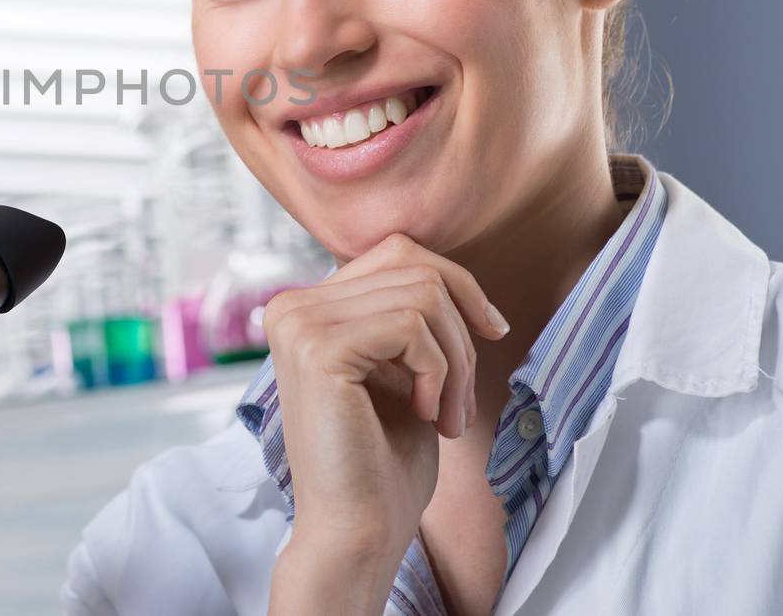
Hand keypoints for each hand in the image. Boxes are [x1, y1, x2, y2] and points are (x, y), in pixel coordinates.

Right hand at [260, 232, 510, 561]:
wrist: (358, 532)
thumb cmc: (383, 462)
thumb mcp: (402, 370)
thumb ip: (406, 314)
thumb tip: (447, 272)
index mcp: (306, 307)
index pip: (396, 250)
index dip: (456, 284)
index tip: (491, 329)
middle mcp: (291, 306)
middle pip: (414, 267)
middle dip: (461, 332)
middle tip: (460, 401)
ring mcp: (299, 324)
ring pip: (422, 294)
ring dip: (456, 361)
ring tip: (447, 415)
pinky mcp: (319, 349)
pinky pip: (412, 326)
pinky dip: (440, 372)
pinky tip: (427, 414)